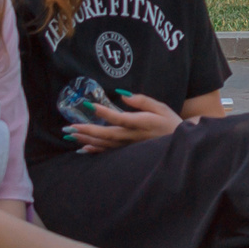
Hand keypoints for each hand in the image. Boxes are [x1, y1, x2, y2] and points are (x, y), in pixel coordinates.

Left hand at [65, 91, 182, 153]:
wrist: (179, 142)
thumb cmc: (170, 121)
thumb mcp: (161, 107)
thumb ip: (142, 101)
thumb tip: (123, 95)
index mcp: (141, 123)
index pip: (119, 118)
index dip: (104, 112)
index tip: (89, 105)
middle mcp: (133, 137)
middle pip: (106, 134)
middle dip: (87, 130)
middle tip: (69, 127)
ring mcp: (129, 146)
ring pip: (104, 144)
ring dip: (86, 139)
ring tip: (70, 135)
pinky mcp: (127, 152)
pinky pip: (108, 152)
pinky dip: (95, 150)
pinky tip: (83, 148)